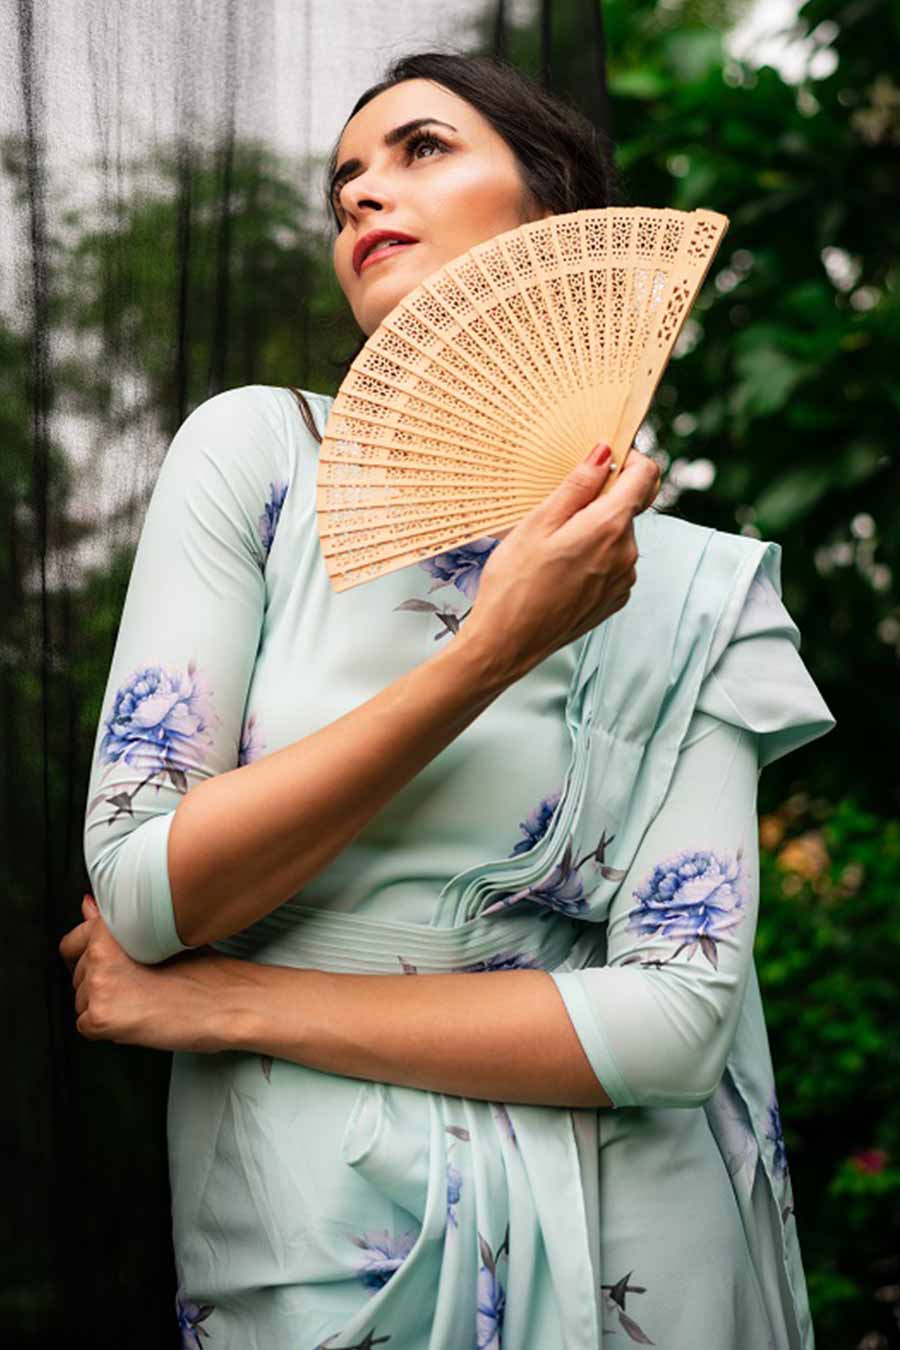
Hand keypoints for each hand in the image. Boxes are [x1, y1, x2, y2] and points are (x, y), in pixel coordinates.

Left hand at [58, 895, 239, 1052]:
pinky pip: (87, 1027)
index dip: (91, 958)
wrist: (228, 1002)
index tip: (112, 967)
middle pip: (78, 976)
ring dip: (106, 1006)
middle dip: (103, 984)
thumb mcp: (158, 938)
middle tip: (141, 985)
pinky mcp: (101, 1017)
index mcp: (112, 928)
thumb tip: (87, 906)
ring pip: (82, 1002)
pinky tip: (139, 1018)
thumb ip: (115, 924)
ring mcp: (98, 985)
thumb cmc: (204, 970)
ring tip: (144, 1000)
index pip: (72, 942)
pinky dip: (109, 1029)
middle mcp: (99, 953)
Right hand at [461, 444, 660, 681]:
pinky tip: (560, 569)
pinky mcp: (614, 599)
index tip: (603, 461)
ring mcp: (623, 580)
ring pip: (619, 535)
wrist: (506, 644)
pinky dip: (593, 556)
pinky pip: (613, 563)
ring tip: (553, 547)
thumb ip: (577, 485)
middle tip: (557, 512)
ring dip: (594, 530)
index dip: (628, 459)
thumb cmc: (513, 583)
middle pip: (628, 506)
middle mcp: (627, 554)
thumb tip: (604, 453)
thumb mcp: (537, 523)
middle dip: (600, 499)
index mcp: (610, 527)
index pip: (646, 475)